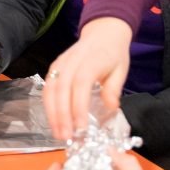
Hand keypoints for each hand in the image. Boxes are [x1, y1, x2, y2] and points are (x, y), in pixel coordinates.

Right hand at [43, 17, 133, 139]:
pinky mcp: (54, 67)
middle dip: (61, 115)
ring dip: (52, 113)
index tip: (81, 127)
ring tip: (57, 133)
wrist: (102, 32)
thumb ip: (114, 88)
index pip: (81, 84)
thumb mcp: (121, 69)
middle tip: (65, 136)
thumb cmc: (113, 53)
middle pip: (62, 89)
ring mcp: (61, 63)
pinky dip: (48, 105)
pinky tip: (53, 120)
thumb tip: (111, 108)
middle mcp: (72, 61)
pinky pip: (47, 87)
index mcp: (91, 60)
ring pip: (50, 89)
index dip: (78, 106)